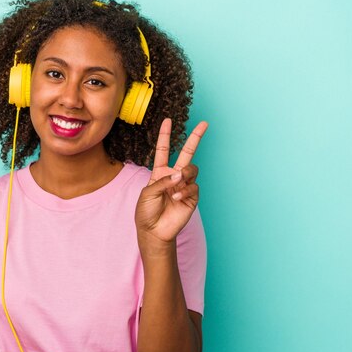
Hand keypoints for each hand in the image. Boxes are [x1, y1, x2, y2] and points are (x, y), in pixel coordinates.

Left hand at [135, 118, 207, 245]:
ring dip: (185, 174)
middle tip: (204, 123)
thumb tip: (180, 174)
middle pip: (187, 153)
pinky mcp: (192, 197)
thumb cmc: (146, 212)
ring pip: (192, 169)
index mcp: (160, 173)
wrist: (153, 231)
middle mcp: (174, 176)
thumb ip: (163, 181)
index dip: (165, 135)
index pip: (163, 150)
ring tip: (178, 184)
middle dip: (195, 138)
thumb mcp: (148, 193)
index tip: (167, 120)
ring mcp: (184, 186)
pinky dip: (185, 190)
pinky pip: (193, 187)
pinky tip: (177, 197)